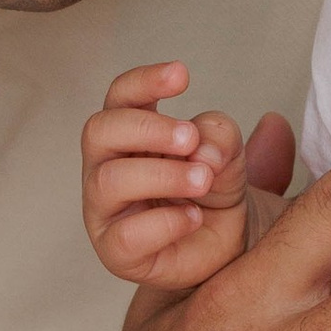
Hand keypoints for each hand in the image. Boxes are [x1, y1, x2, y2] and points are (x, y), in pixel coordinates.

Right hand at [83, 62, 291, 292]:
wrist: (230, 255)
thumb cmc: (216, 198)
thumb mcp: (231, 158)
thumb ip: (221, 138)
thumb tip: (203, 146)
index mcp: (131, 134)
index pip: (121, 97)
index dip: (144, 81)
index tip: (182, 75)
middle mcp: (108, 166)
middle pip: (99, 131)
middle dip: (147, 129)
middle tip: (190, 138)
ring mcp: (106, 211)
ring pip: (109, 181)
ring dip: (162, 174)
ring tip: (203, 180)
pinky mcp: (116, 252)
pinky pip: (126, 236)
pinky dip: (165, 223)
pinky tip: (194, 218)